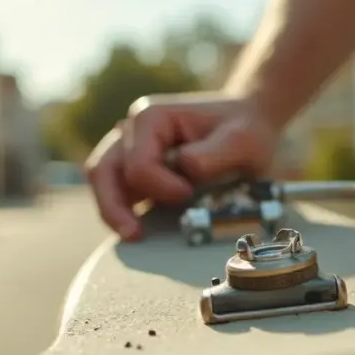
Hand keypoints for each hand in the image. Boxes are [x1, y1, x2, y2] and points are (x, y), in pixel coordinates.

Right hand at [84, 92, 277, 240]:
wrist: (250, 124)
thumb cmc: (245, 129)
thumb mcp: (242, 139)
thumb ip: (214, 154)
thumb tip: (184, 168)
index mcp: (152, 117)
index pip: (138, 163)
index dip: (160, 186)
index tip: (188, 195)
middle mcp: (133, 130)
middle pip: (104, 170)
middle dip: (114, 206)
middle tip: (134, 235)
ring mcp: (133, 149)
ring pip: (104, 180)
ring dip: (114, 211)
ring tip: (133, 236)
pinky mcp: (140, 170)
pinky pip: (118, 191)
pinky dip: (123, 211)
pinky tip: (139, 230)